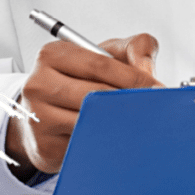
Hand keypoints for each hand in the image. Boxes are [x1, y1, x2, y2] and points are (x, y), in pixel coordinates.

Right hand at [5, 33, 162, 177]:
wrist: (48, 112)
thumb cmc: (84, 78)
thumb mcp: (108, 53)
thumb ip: (136, 48)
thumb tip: (146, 71)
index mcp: (53, 54)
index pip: (101, 65)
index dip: (134, 78)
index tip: (157, 89)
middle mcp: (38, 83)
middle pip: (95, 94)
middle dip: (129, 101)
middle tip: (152, 108)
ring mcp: (37, 117)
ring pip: (90, 121)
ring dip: (118, 123)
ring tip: (136, 121)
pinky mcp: (43, 146)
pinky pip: (83, 144)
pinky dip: (103, 142)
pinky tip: (113, 137)